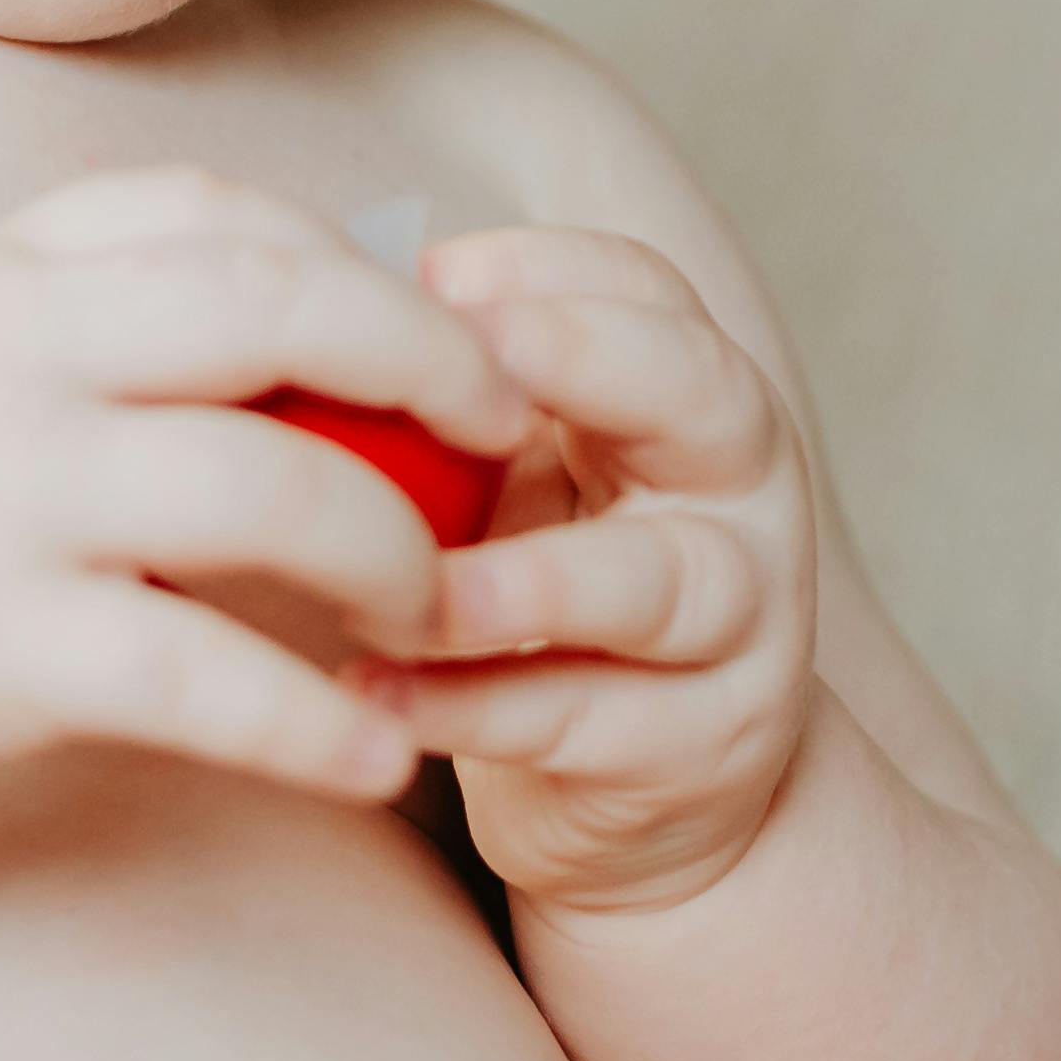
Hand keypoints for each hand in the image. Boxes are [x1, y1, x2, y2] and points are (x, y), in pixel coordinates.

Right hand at [0, 168, 538, 829]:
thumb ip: (32, 325)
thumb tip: (203, 320)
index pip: (210, 214)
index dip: (343, 263)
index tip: (415, 326)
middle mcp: (5, 363)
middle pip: (283, 308)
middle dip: (430, 362)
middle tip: (509, 431)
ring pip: (275, 488)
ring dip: (396, 552)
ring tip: (445, 610)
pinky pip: (204, 678)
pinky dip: (313, 725)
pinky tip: (373, 762)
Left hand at [370, 226, 822, 917]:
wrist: (649, 789)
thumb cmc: (555, 592)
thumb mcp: (523, 476)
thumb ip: (459, 406)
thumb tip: (317, 314)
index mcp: (693, 396)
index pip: (648, 293)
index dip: (546, 271)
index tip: (422, 278)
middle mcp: (743, 492)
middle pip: (702, 395)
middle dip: (579, 359)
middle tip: (452, 366)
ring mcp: (742, 626)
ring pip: (657, 583)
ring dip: (522, 584)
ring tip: (405, 593)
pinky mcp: (701, 749)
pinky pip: (585, 722)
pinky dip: (472, 712)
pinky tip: (376, 698)